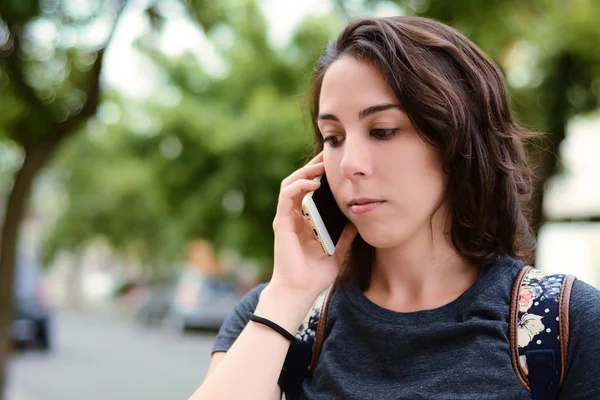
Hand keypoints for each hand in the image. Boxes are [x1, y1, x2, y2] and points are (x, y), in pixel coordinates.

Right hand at [270, 152, 356, 303]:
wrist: (300, 291)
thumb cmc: (315, 275)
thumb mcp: (338, 251)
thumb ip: (345, 235)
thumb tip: (358, 219)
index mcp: (305, 221)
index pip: (309, 191)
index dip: (319, 176)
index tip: (334, 165)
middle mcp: (293, 217)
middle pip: (300, 182)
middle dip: (313, 167)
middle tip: (328, 155)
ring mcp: (286, 218)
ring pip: (290, 184)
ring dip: (304, 172)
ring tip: (320, 166)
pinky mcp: (281, 222)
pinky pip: (287, 196)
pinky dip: (299, 186)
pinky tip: (313, 183)